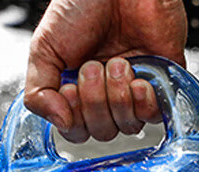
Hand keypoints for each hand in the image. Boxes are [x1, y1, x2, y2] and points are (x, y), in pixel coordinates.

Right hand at [24, 0, 187, 142]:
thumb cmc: (81, 5)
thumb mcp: (44, 49)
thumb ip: (38, 93)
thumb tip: (60, 123)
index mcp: (77, 89)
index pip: (76, 130)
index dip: (74, 119)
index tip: (70, 89)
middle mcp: (106, 93)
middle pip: (102, 132)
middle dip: (95, 103)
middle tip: (93, 67)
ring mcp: (133, 89)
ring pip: (127, 127)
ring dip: (118, 98)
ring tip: (117, 62)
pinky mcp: (160, 81)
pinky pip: (153, 114)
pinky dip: (143, 102)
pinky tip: (137, 79)